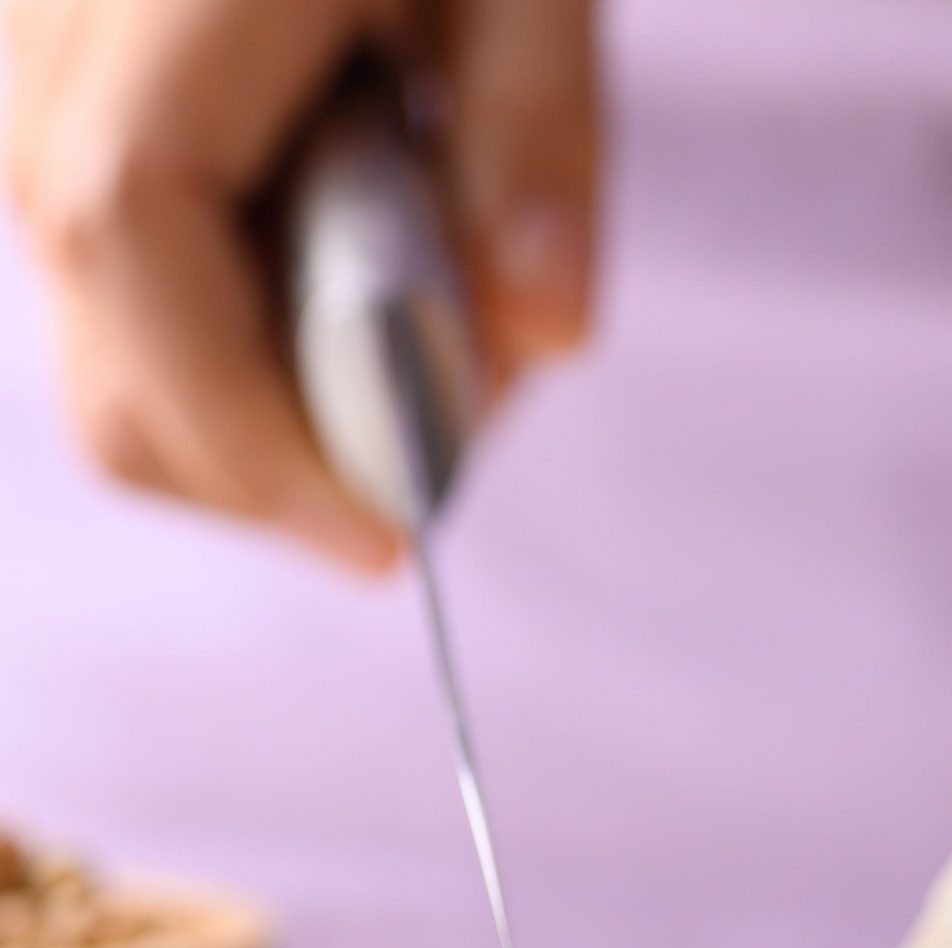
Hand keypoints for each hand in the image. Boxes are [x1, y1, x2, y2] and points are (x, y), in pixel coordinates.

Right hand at [4, 0, 599, 568]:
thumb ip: (540, 137)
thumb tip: (543, 336)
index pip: (133, 235)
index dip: (251, 424)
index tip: (388, 538)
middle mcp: (38, 32)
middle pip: (102, 342)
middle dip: (272, 461)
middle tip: (438, 449)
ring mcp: (19, 69)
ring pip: (97, 335)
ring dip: (264, 404)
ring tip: (415, 305)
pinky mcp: (41, 101)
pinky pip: (113, 281)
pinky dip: (233, 338)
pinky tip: (345, 253)